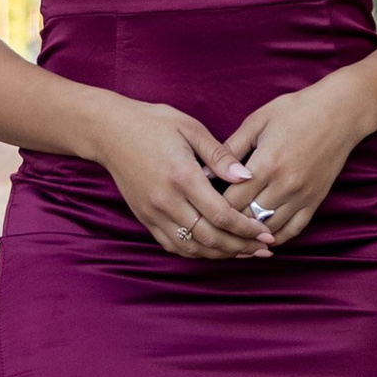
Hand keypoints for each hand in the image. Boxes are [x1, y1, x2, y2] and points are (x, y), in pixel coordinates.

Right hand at [87, 96, 277, 263]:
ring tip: (245, 252)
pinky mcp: (145, 218)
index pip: (221, 215)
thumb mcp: (190, 128)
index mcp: (182, 177)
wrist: (109, 132)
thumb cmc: (153, 123)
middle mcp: (167, 201)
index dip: (247, 229)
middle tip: (264, 248)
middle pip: (210, 238)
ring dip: (221, 254)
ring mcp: (153, 213)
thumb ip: (220, 155)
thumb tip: (248, 176)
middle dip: (241, 247)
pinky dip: (196, 252)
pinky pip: (173, 245)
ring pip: (192, 247)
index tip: (266, 233)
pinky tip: (214, 249)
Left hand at [219, 79, 370, 250]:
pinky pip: (293, 230)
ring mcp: (302, 196)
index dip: (213, 206)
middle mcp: (285, 185)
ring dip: (250, 234)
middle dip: (228, 223)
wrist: (340, 112)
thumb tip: (202, 171)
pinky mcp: (315, 201)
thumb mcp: (257, 121)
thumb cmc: (296, 110)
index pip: (231, 200)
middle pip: (247, 218)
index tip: (202, 205)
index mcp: (267, 164)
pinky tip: (261, 237)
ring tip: (232, 234)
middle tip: (211, 223)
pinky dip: (276, 237)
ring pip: (269, 229)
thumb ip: (230, 148)